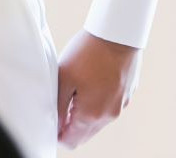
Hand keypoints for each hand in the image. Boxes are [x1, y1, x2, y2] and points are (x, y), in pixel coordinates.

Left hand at [57, 30, 139, 147]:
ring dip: (83, 115)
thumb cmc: (88, 52)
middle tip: (57, 109)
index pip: (73, 141)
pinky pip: (108, 108)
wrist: (117, 35)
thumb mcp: (64, 76)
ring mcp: (120, 106)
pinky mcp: (126, 95)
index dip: (58, 135)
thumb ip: (59, 104)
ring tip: (70, 95)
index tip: (49, 125)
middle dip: (70, 127)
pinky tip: (88, 86)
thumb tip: (56, 124)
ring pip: (97, 122)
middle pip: (85, 134)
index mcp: (91, 114)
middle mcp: (108, 115)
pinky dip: (96, 105)